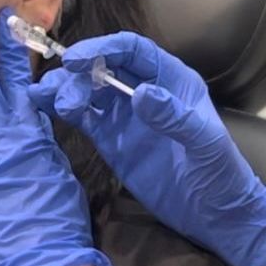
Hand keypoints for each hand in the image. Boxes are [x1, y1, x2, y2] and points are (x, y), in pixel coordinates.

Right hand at [28, 32, 265, 265]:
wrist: (216, 215)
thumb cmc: (221, 174)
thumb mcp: (205, 144)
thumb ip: (175, 118)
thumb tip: (141, 93)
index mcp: (173, 80)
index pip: (134, 51)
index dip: (103, 50)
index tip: (75, 60)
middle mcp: (146, 91)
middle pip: (104, 67)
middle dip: (78, 73)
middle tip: (58, 91)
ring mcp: (127, 117)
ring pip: (90, 90)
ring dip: (66, 89)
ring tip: (44, 98)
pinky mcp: (113, 142)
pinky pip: (85, 118)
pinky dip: (64, 109)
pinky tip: (44, 105)